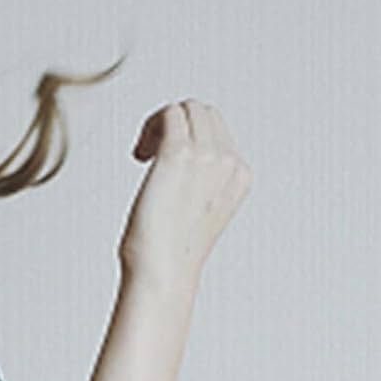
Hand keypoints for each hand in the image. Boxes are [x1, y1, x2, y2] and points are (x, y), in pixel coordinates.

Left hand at [118, 99, 251, 288]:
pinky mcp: (177, 155)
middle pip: (202, 111)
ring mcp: (207, 155)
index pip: (217, 129)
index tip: (163, 164)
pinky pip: (166, 114)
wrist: (163, 272)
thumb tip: (182, 162)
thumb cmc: (172, 250)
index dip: (186, 137)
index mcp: (240, 174)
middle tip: (149, 155)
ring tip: (144, 154)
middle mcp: (229, 161)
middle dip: (172, 125)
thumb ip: (202, 179)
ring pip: (185, 108)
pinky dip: (148, 128)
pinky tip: (139, 157)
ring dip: (158, 124)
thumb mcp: (200, 208)